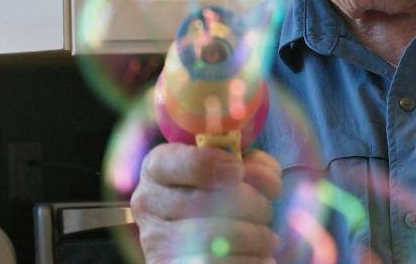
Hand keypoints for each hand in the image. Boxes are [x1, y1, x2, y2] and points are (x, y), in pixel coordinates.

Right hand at [131, 143, 283, 262]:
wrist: (196, 240)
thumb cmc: (218, 196)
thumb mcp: (230, 170)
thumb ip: (251, 164)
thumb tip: (267, 181)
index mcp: (157, 169)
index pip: (174, 162)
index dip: (209, 164)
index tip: (238, 170)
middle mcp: (148, 204)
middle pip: (205, 201)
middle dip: (251, 204)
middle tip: (265, 211)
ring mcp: (156, 242)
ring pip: (216, 239)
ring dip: (256, 238)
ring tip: (267, 239)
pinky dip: (252, 261)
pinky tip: (261, 257)